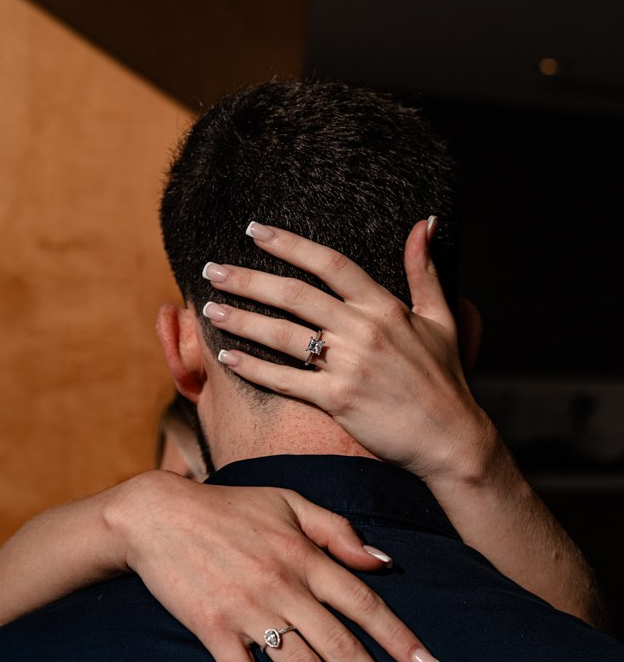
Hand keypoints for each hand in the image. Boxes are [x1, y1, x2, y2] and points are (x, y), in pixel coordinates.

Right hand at [112, 471, 438, 661]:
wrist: (158, 516)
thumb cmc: (229, 506)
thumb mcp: (289, 502)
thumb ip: (337, 530)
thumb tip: (383, 562)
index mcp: (305, 556)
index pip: (364, 604)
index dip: (399, 639)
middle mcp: (283, 586)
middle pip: (341, 646)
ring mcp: (247, 611)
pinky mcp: (213, 631)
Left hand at [202, 219, 493, 487]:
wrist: (450, 438)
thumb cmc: (444, 379)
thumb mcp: (441, 317)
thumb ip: (424, 269)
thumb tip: (425, 222)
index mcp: (384, 307)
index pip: (330, 264)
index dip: (290, 244)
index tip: (256, 231)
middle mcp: (364, 331)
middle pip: (295, 294)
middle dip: (248, 279)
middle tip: (212, 269)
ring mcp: (349, 366)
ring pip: (283, 335)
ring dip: (242, 320)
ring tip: (210, 309)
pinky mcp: (338, 400)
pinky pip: (286, 380)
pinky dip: (253, 369)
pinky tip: (226, 359)